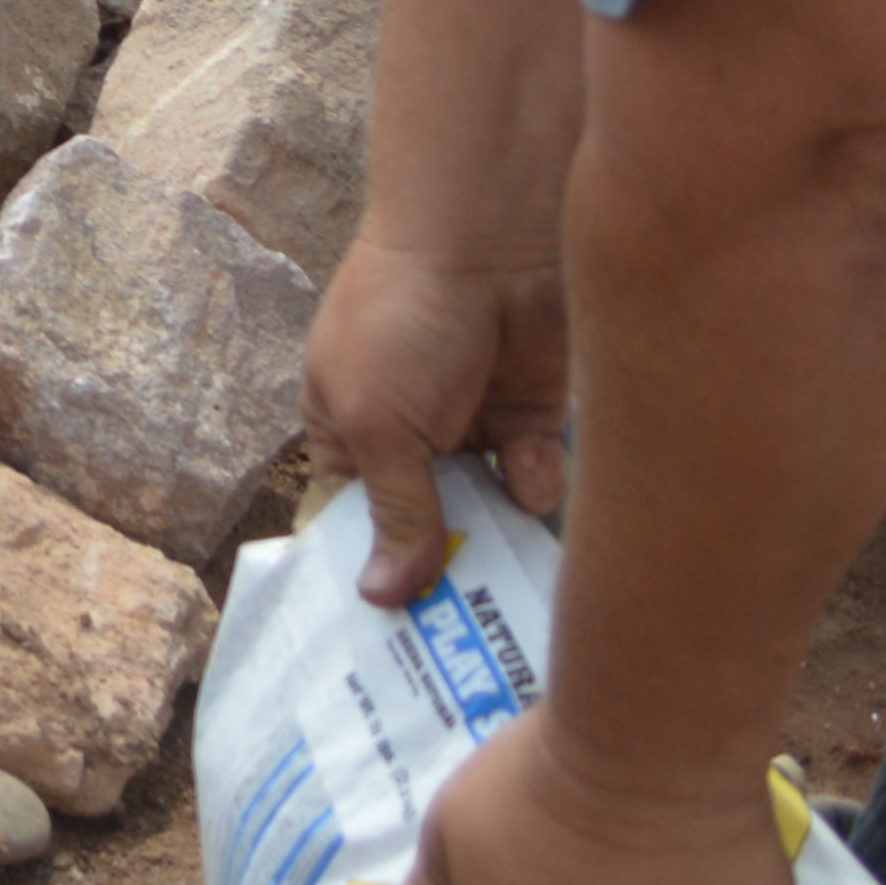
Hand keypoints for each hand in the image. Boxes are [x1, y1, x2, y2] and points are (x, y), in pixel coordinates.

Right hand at [307, 230, 572, 606]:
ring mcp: (472, 431)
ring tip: (506, 561)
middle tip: (464, 637)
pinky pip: (537, 483)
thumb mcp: (381, 423)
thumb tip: (379, 598)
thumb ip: (395, 513)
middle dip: (444, 574)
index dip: (367, 576)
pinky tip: (530, 461)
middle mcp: (410, 443)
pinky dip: (536, 479)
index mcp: (348, 437)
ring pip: (489, 518)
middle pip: (426, 536)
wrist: (488, 239)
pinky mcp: (532, 419)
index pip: (351, 526)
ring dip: (497, 532)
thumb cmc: (403, 318)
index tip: (389, 645)